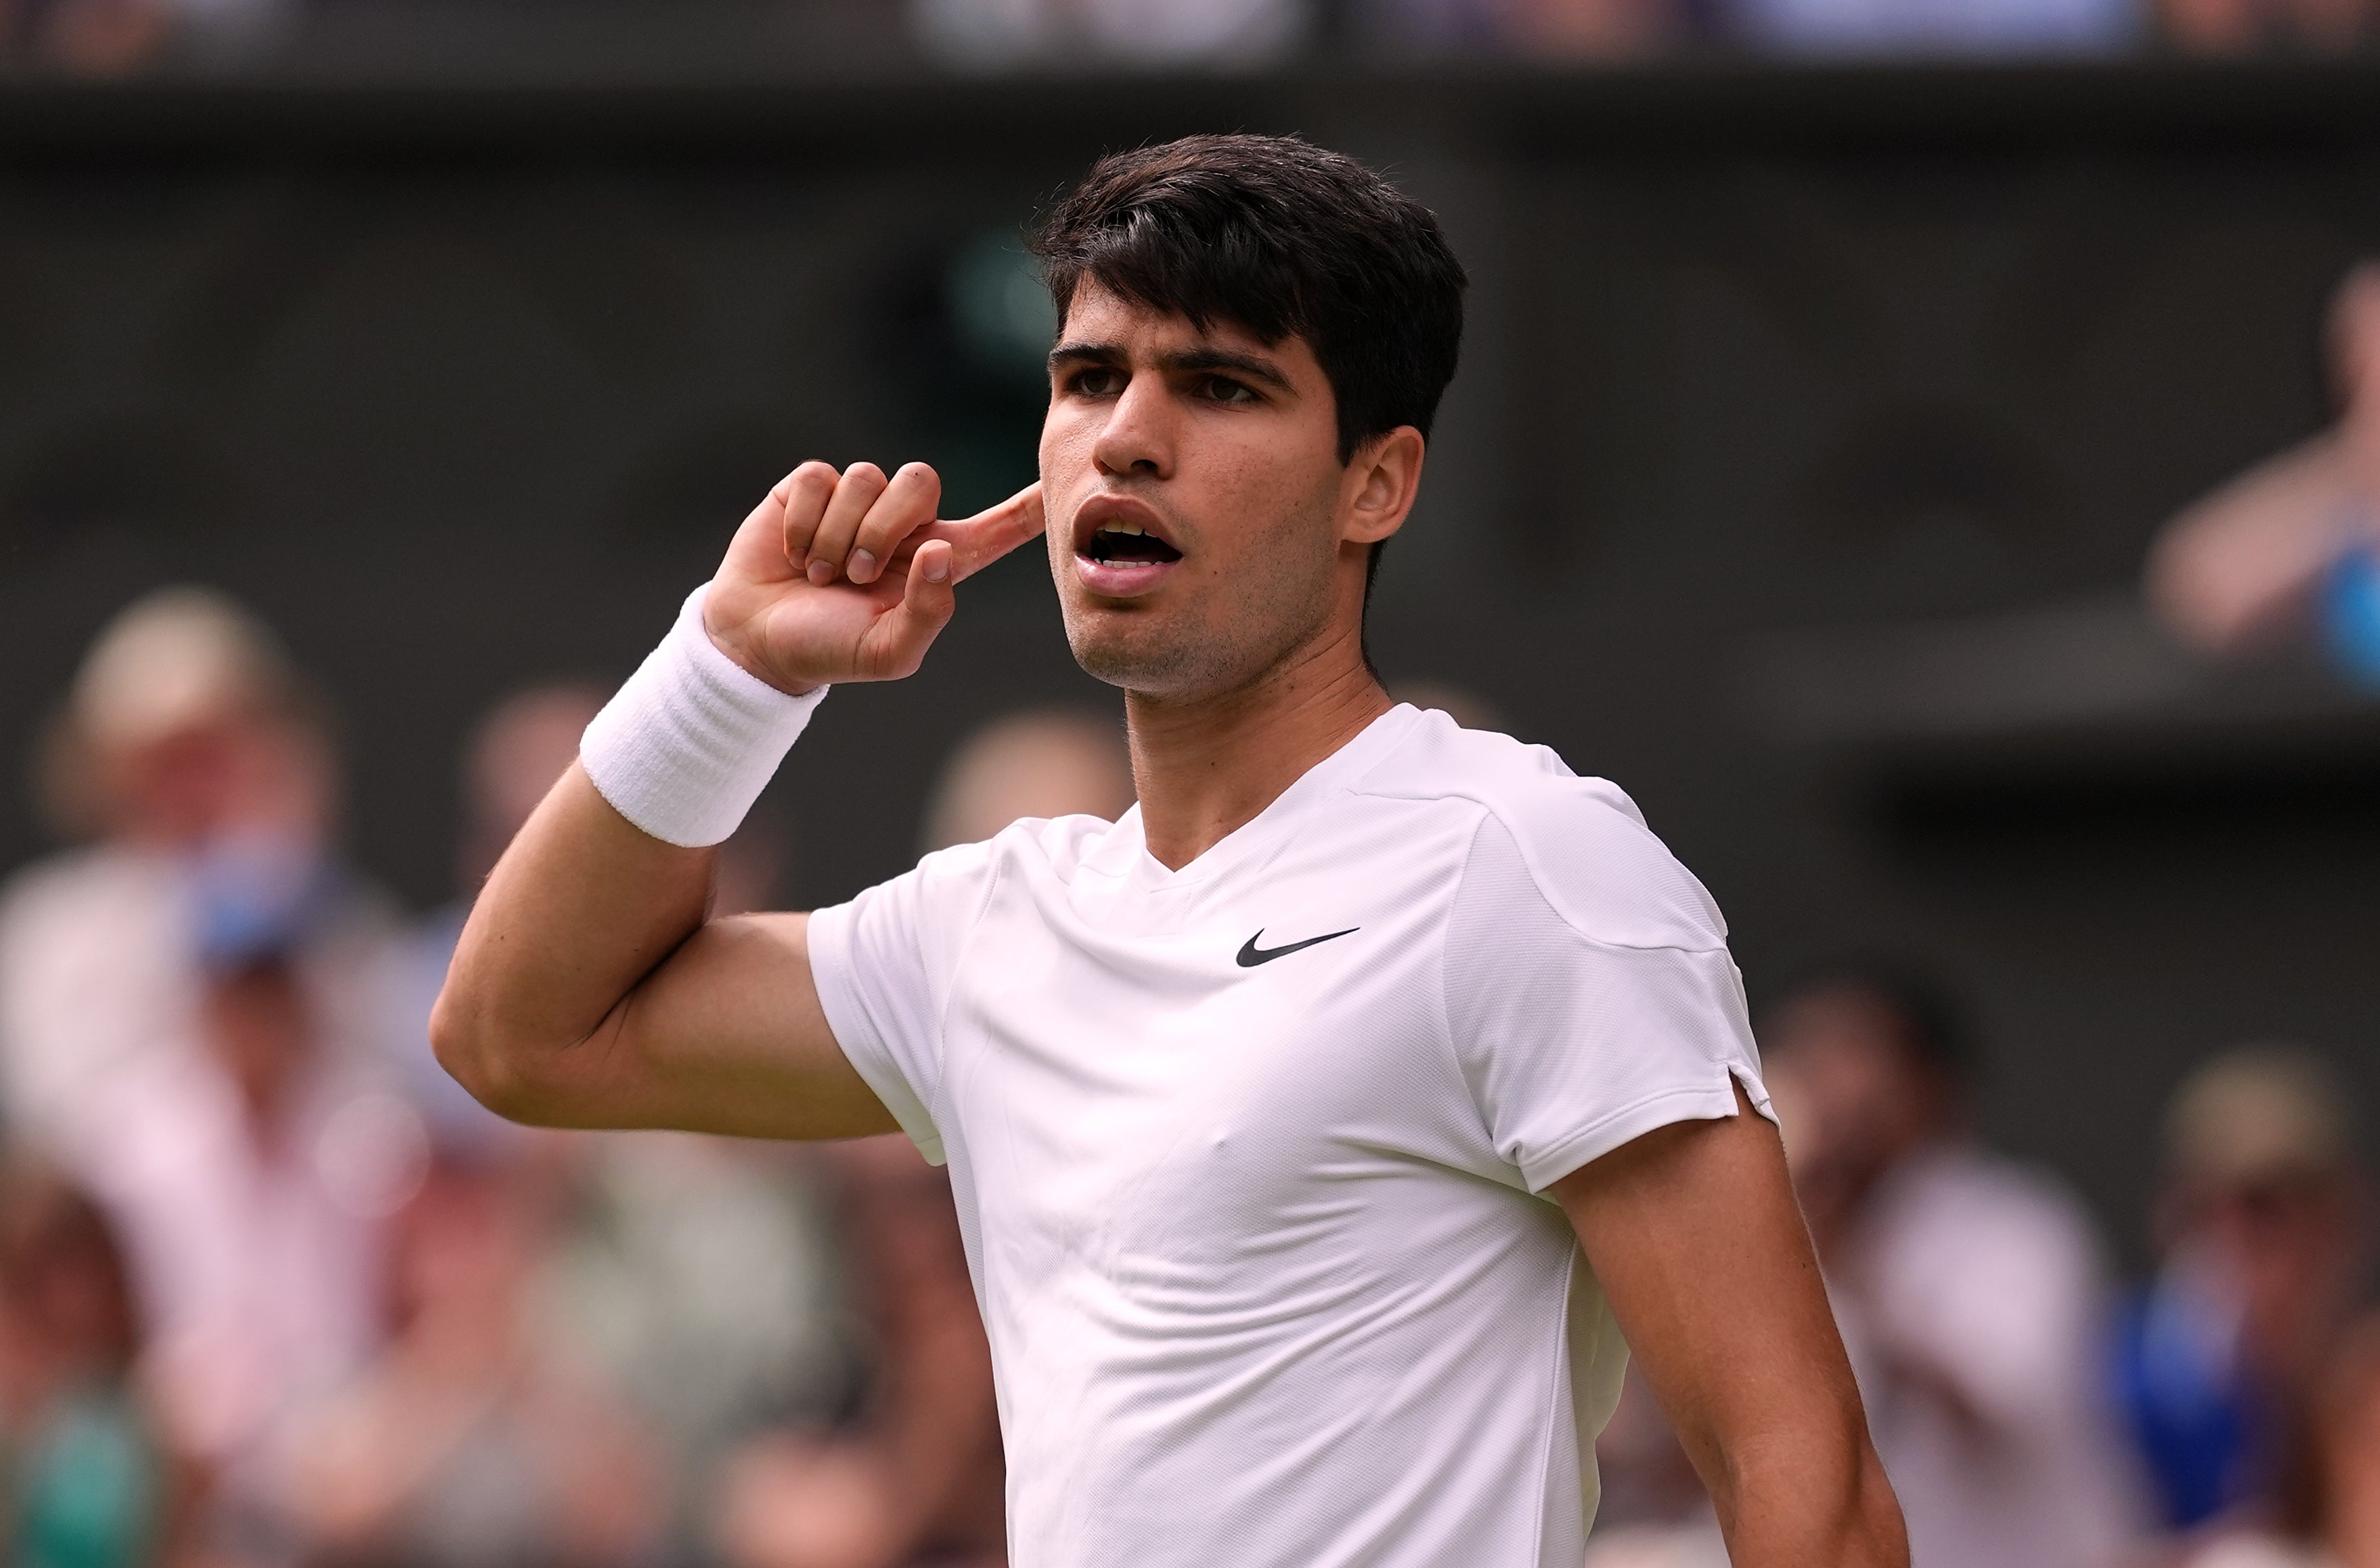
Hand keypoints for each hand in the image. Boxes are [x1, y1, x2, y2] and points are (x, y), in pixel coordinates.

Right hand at [703, 462, 1044, 695]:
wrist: (756, 642)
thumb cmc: (829, 650)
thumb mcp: (887, 652)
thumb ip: (928, 611)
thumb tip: (941, 551)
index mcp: (937, 562)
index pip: (997, 527)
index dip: (1029, 504)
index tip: (1067, 482)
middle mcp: (903, 525)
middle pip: (921, 482)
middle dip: (884, 529)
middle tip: (855, 575)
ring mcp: (856, 500)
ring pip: (865, 479)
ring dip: (837, 535)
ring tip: (819, 574)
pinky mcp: (810, 488)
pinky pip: (819, 478)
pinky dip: (803, 522)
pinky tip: (793, 552)